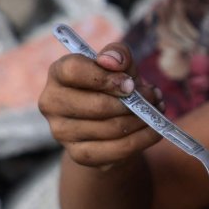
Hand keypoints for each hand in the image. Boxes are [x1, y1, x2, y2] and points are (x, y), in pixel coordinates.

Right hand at [38, 41, 164, 168]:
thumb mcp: (119, 64)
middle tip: (154, 97)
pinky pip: (115, 150)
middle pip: (96, 105)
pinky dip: (141, 140)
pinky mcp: (77, 154)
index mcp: (58, 74)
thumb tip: (113, 61)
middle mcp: (52, 103)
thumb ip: (118, 54)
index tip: (130, 83)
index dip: (105, 77)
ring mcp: (62, 132)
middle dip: (133, 102)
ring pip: (110, 128)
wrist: (108, 119)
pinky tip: (153, 130)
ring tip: (156, 110)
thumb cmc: (112, 85)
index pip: (73, 71)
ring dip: (141, 120)